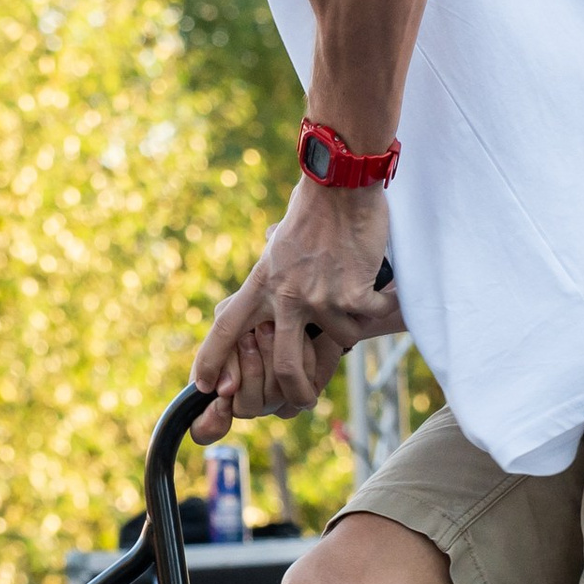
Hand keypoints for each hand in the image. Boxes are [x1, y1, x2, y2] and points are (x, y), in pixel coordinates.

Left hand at [192, 181, 402, 439]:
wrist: (340, 183)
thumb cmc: (314, 208)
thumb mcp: (279, 243)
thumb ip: (275, 271)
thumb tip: (272, 284)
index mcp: (262, 283)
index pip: (226, 327)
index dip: (211, 359)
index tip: (201, 386)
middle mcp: (285, 297)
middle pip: (282, 364)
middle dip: (295, 392)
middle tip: (305, 400)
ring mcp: (318, 298)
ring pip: (341, 337)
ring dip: (354, 322)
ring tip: (360, 294)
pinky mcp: (351, 294)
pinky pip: (369, 317)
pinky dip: (381, 304)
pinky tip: (382, 286)